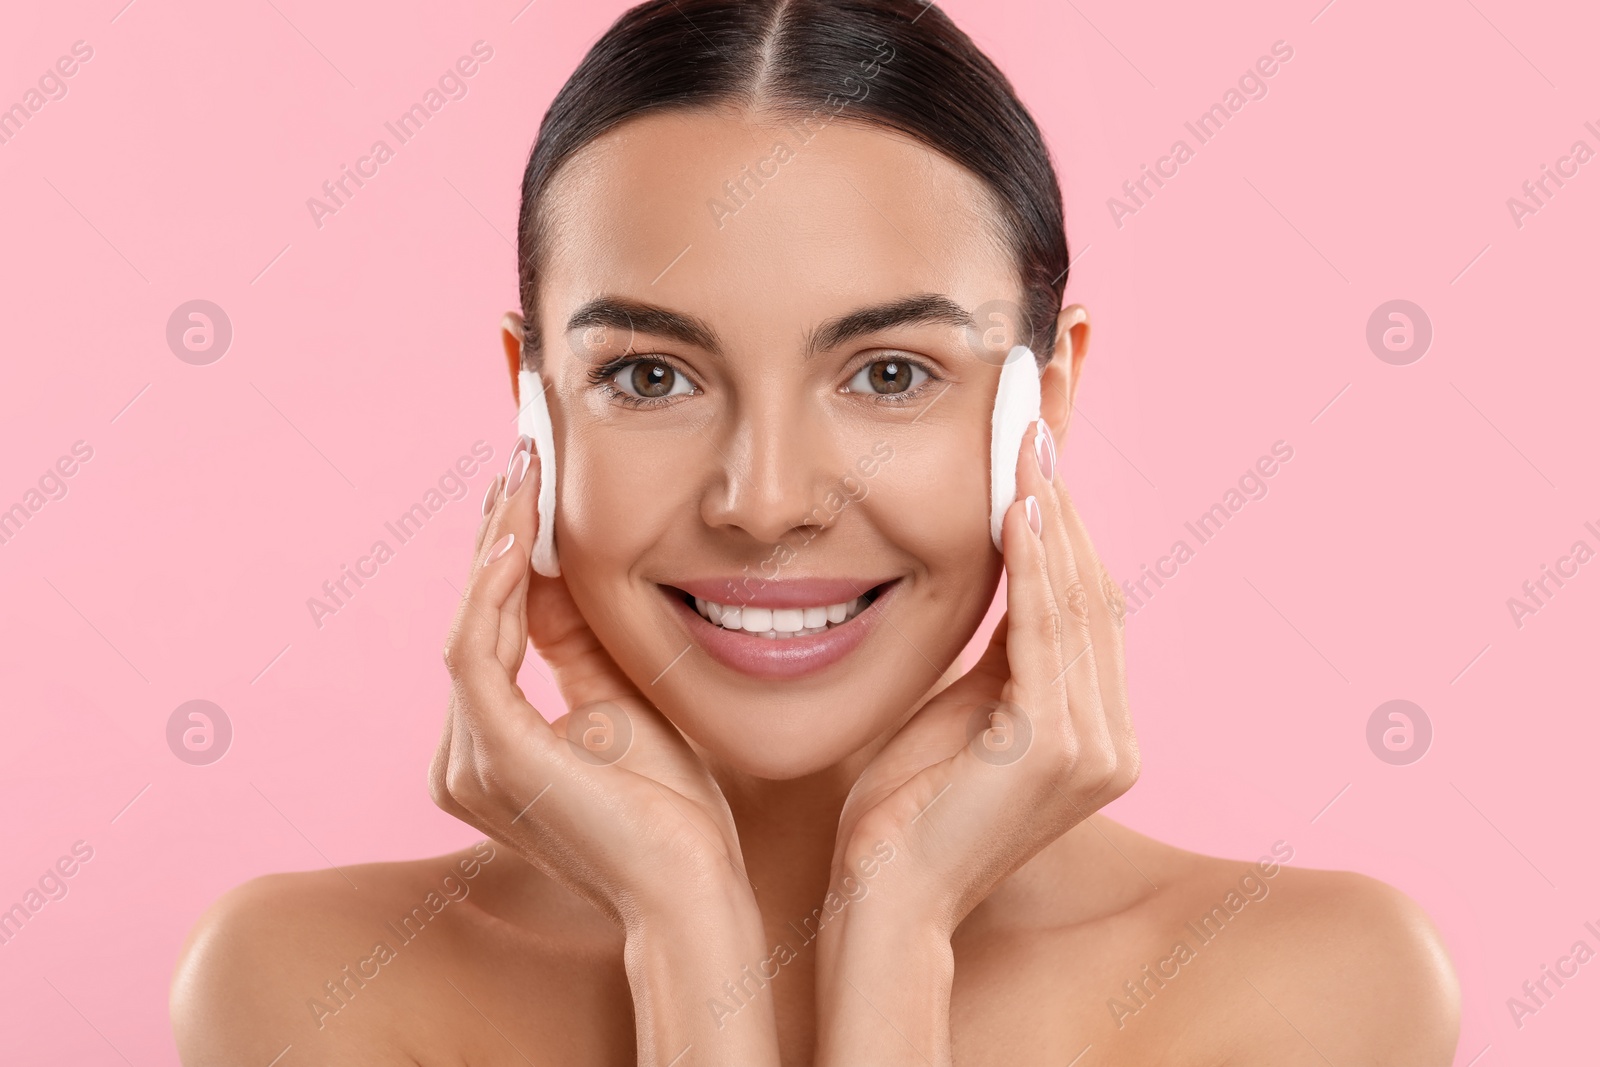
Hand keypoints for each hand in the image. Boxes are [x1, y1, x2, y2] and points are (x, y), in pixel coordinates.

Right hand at [429, 433, 753, 928]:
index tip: (530, 486)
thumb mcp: (617, 698)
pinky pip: (477, 650)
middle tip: (520, 458)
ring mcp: (470, 761)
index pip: (491, 628)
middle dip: (496, 534)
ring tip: (522, 476)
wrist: (692, 885)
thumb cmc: (670, 808)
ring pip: (470, 625)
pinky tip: (520, 535)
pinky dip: (495, 587)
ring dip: (496, 545)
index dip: (506, 554)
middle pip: (473, 619)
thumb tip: (549, 565)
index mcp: (491, 745)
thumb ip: (573, 639)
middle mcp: (463, 756)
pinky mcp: (494, 757)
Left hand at [829, 416, 1138, 937]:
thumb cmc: (902, 811)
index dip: (1068, 514)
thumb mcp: (957, 710)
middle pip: (1092, 585)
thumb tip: (1001, 563)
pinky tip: (1016, 505)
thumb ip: (995, 653)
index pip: (1083, 597)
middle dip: (1065, 492)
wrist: (882, 901)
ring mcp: (1096, 747)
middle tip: (1044, 409)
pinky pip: (1046, 632)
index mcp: (1092, 727)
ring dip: (1049, 511)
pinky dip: (1033, 564)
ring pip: (1076, 599)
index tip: (1043, 435)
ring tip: (1025, 437)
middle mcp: (1112, 736)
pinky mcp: (1060, 749)